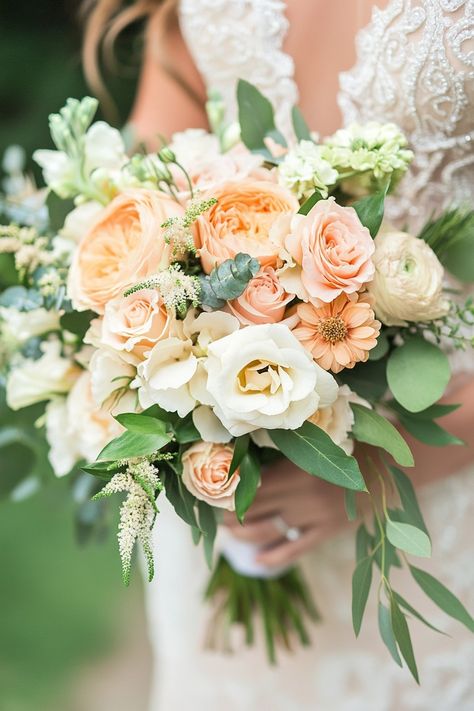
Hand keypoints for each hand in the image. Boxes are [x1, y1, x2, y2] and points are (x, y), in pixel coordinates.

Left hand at [223, 458, 348, 567]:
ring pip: (268, 530)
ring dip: (244, 535)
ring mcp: (313, 516)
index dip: (230, 494)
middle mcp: (300, 494)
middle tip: (215, 519)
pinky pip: (294, 549)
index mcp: (294, 469)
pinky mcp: (326, 531)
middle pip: (254, 509)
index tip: (214, 497)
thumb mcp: (313, 446)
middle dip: (231, 516)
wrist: (382, 468)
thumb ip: (283, 457)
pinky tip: (258, 561)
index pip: (251, 487)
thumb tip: (248, 465)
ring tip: (230, 535)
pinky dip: (274, 557)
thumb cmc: (345, 448)